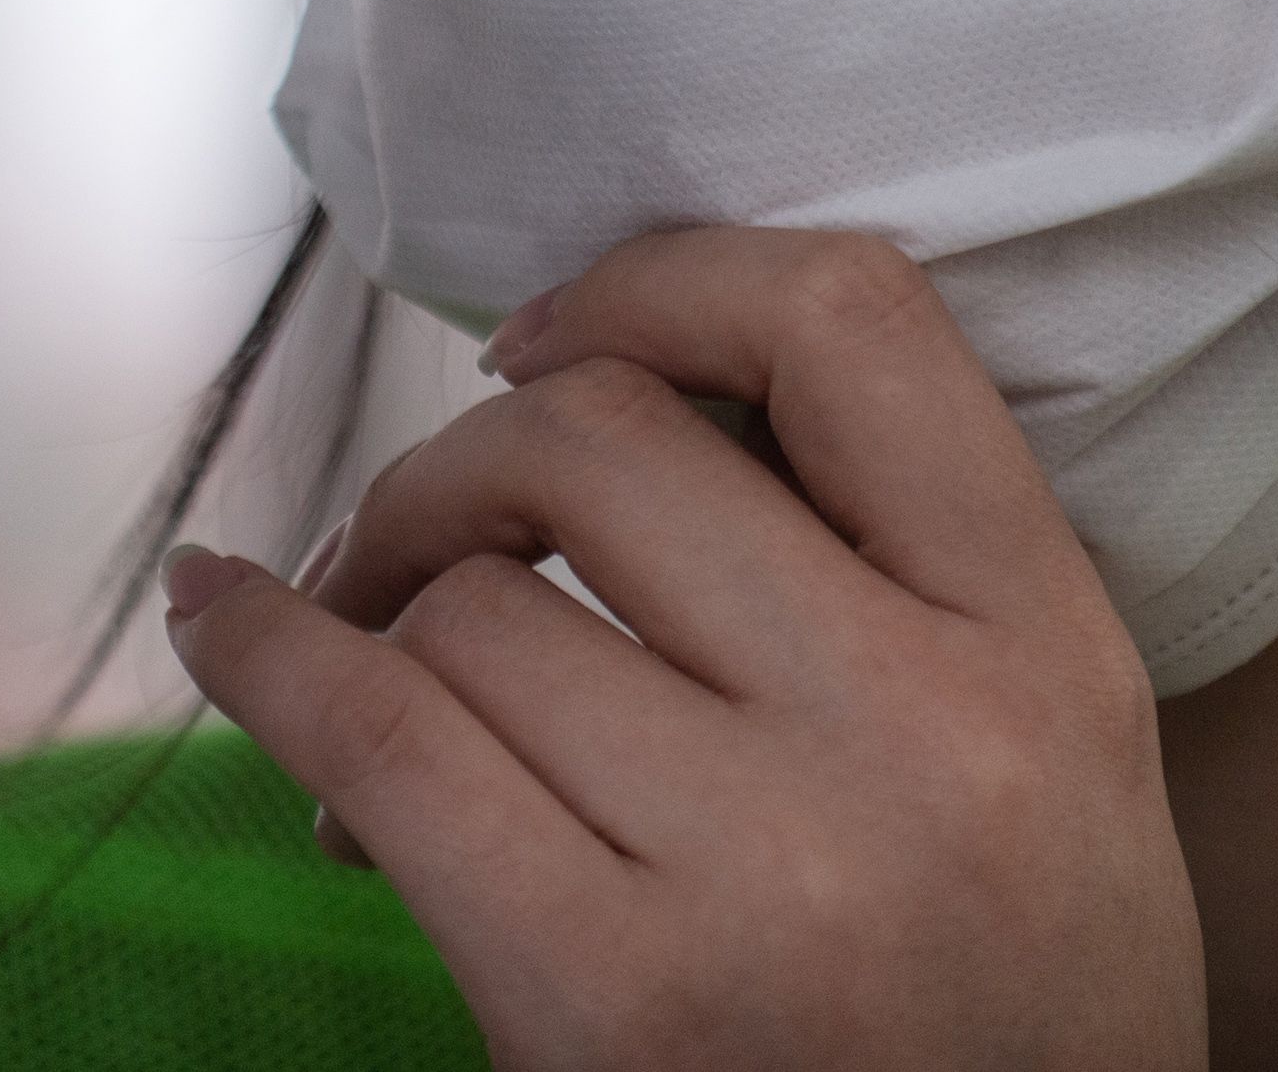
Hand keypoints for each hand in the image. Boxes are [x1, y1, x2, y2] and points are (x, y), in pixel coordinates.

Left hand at [165, 228, 1206, 1069]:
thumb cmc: (996, 1014)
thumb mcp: (1045, 759)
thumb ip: (888, 573)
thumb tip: (591, 399)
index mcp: (1050, 645)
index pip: (851, 320)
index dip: (663, 280)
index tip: (556, 338)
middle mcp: (924, 734)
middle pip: (604, 440)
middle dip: (463, 460)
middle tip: (424, 537)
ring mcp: (770, 872)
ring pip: (471, 600)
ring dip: (375, 609)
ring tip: (371, 696)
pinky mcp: (609, 1000)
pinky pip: (375, 734)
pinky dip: (263, 653)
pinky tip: (227, 624)